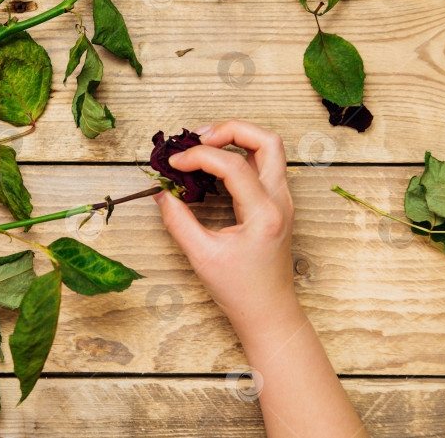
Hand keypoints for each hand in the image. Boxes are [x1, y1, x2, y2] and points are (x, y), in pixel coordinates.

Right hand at [156, 121, 367, 436]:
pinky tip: (213, 166)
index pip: (233, 164)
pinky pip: (263, 165)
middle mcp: (280, 201)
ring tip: (203, 147)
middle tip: (198, 138)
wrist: (269, 313)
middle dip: (230, 130)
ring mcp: (283, 200)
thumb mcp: (202, 256)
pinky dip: (239, 155)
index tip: (174, 164)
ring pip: (269, 148)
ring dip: (237, 139)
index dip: (199, 156)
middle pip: (267, 140)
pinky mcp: (277, 204)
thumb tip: (161, 194)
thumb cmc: (240, 291)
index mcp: (265, 213)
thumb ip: (179, 221)